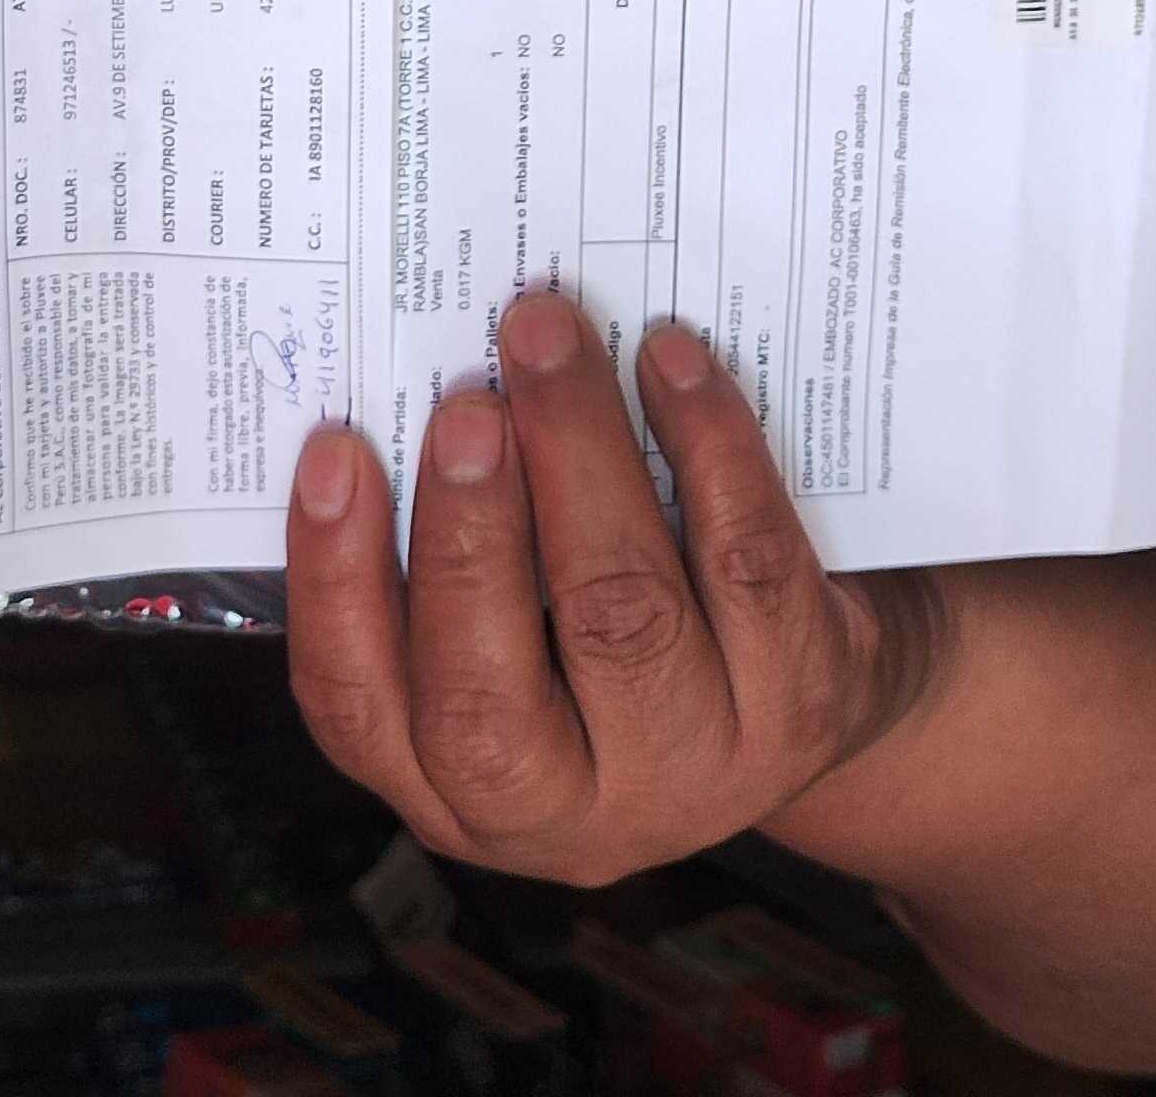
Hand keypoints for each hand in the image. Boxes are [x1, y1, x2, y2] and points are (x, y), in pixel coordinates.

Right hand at [282, 286, 917, 886]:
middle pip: (489, 691)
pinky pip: (744, 558)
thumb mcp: (514, 640)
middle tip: (465, 405)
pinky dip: (704, 444)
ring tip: (550, 345)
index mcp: (456, 788)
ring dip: (579, 457)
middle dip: (468, 531)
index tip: (334, 452)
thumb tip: (397, 391)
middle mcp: (569, 811)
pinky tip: (669, 362)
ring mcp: (694, 766)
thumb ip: (446, 557)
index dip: (337, 581)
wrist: (820, 693)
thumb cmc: (615, 631)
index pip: (357, 706)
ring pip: (622, 612)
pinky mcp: (801, 700)